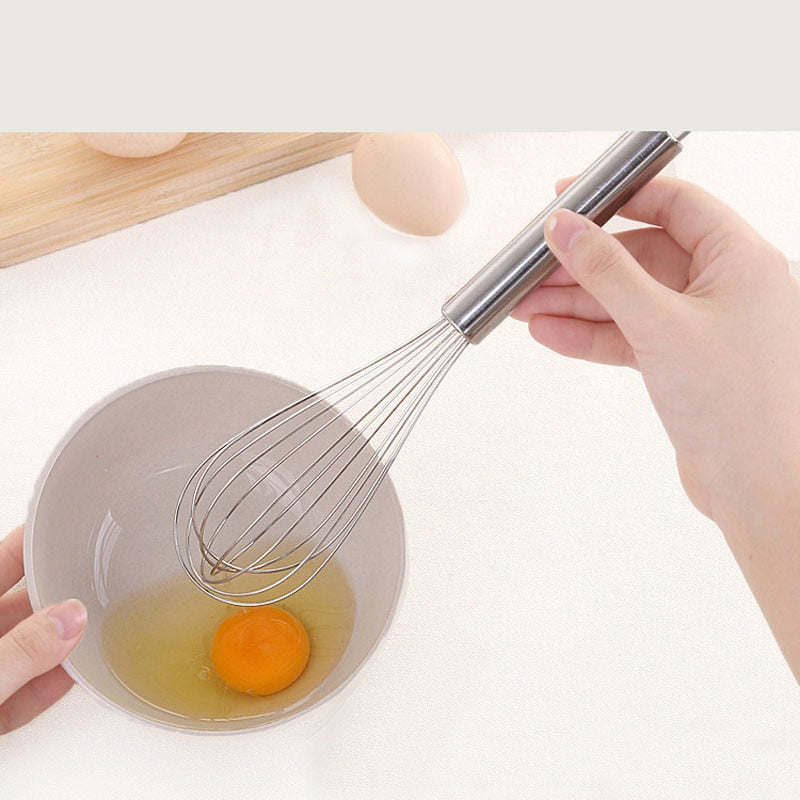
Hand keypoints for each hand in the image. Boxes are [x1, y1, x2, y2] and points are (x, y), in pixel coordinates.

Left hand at [0, 525, 86, 733]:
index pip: (0, 561)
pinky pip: (24, 692)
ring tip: (97, 627)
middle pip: (17, 604)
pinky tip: (77, 673)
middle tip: (96, 579)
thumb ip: (19, 651)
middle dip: (57, 594)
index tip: (67, 526)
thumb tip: (69, 619)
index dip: (32, 543)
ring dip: (61, 643)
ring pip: (25, 650)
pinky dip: (52, 684)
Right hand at [512, 175, 799, 679]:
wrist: (755, 486)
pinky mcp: (682, 363)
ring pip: (628, 299)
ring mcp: (701, 328)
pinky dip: (590, 335)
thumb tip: (568, 228)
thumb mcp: (659, 323)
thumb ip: (607, 271)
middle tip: (534, 267)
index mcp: (740, 261)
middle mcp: (724, 288)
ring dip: (576, 302)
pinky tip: (550, 334)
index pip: (676, 203)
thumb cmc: (736, 406)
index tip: (571, 199)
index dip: (620, 196)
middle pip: (642, 255)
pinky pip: (628, 336)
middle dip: (583, 264)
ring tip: (526, 306)